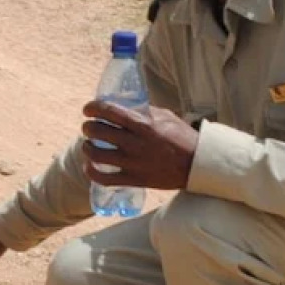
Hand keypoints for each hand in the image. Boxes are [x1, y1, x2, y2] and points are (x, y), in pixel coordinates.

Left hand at [80, 102, 198, 190]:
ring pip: (97, 154)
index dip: (92, 108)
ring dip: (87, 147)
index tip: (87, 109)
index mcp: (143, 124)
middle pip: (98, 131)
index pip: (109, 111)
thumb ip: (144, 110)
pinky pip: (105, 178)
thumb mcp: (165, 116)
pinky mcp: (134, 180)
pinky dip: (91, 172)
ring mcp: (133, 163)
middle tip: (88, 127)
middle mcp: (135, 143)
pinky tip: (89, 165)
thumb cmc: (181, 137)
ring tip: (88, 145)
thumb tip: (124, 104)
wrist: (197, 164)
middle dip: (88, 127)